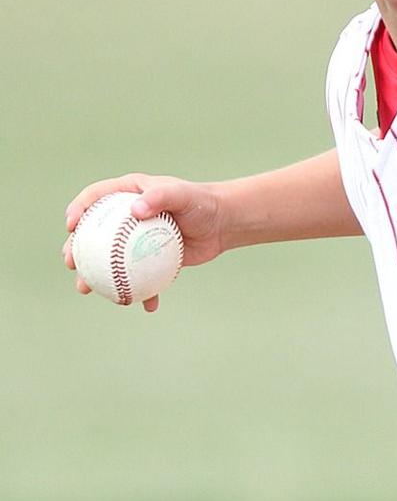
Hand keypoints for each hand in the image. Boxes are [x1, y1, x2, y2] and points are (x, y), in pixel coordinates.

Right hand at [64, 174, 225, 311]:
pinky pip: (139, 278)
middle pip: (92, 233)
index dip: (78, 210)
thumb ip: (160, 197)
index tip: (71, 226)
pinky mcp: (149, 261)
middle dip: (76, 249)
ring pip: (108, 260)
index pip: (95, 198)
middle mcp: (126, 218)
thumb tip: (135, 211)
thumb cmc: (201, 203)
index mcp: (128, 195)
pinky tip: (146, 305)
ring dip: (94, 276)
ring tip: (85, 288)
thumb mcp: (182, 195)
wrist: (222, 224)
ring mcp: (136, 241)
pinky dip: (141, 293)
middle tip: (70, 262)